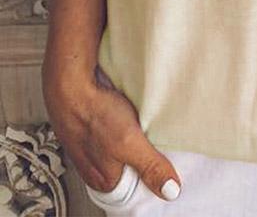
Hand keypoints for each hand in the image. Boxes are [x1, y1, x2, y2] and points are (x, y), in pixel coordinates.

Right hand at [42, 60, 180, 200]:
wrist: (69, 82)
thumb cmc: (92, 112)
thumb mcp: (129, 143)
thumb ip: (150, 167)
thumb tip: (170, 190)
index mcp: (104, 180)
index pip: (137, 187)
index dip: (154, 172)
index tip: (167, 160)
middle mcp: (96, 165)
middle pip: (131, 165)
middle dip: (144, 153)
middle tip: (154, 137)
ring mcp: (92, 143)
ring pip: (123, 145)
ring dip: (134, 134)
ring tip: (140, 121)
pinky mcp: (93, 123)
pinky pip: (115, 126)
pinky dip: (124, 119)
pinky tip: (128, 110)